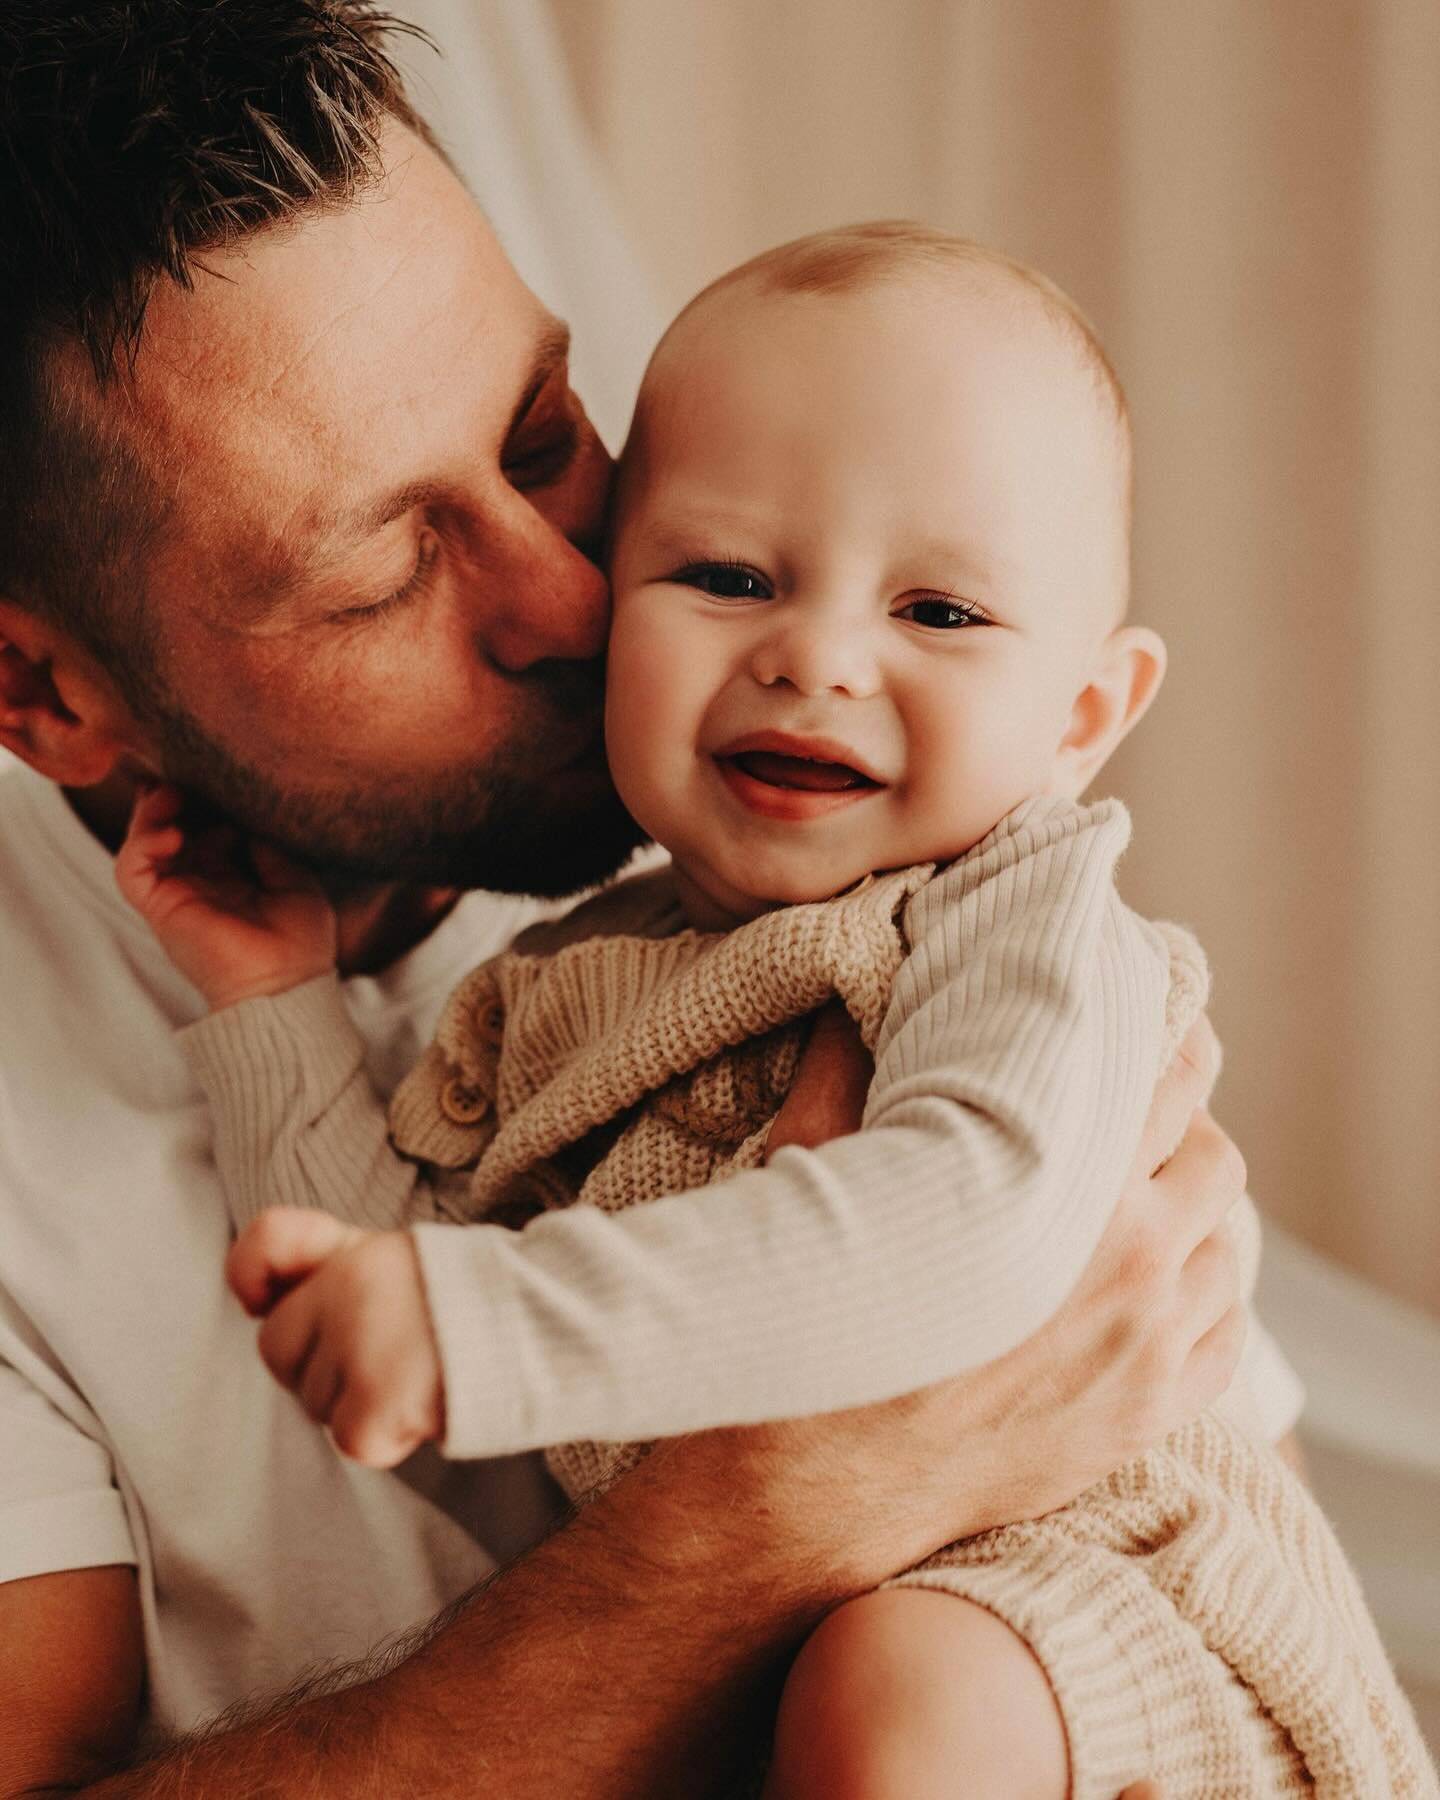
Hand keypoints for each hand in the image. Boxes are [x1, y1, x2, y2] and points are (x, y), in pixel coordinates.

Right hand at [115, 782, 336, 1009]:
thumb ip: (268, 845)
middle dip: (175, 794)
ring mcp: (176, 894)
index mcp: (231, 875)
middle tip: (187, 768)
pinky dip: (142, 841)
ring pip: (144, 841)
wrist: (286, 986)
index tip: (221, 772)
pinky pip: (130, 869)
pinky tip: (171, 830)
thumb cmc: (300, 941)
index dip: (207, 798)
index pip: (206, 825)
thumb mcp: (296, 879)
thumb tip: (248, 816)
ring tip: (171, 792)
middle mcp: (199, 881)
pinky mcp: (159, 908)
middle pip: (171, 825)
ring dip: (152, 811)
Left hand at [226, 1207, 445, 1466]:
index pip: (270, 1239)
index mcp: (357, 1248)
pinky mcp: (374, 1406)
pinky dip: (384, 1437)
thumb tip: (253, 1301)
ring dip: (354, 1401)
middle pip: (278, 1348)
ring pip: (313, 1401)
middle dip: (317, 1360)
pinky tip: (422, 1406)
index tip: (261, 1295)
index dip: (253, 1271)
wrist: (547, 1336)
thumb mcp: (394, 1258)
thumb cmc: (463, 1305)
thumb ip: (324, 1259)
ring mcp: (359, 1347)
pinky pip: (350, 1439)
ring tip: (415, 1374)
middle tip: (384, 1352)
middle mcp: (349, 1288)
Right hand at [619, 1015, 1246, 1594]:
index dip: (1163, 1035)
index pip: (1166, 1078)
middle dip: (1182, 1121)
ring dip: (1197, 1208)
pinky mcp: (1142, 1420)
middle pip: (1215, 1158)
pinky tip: (1162, 1280)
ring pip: (1229, 1246)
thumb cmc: (806, 1322)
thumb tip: (863, 994)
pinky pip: (1227, 1338)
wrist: (809, 1494)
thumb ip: (848, 1069)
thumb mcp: (810, 1171)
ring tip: (1143, 1192)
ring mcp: (1146, 1353)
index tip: (1144, 1014)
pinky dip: (1208, 1297)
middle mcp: (1128, 1267)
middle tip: (1135, 1108)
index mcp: (1059, 1185)